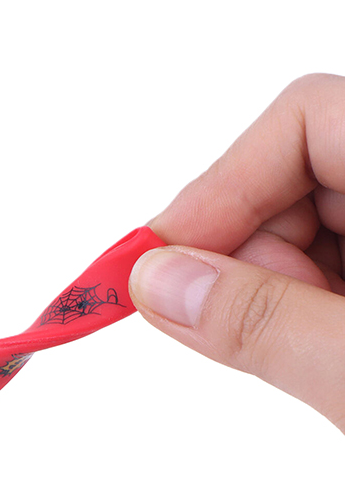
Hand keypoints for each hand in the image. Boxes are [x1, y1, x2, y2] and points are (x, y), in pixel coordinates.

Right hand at [129, 73, 344, 432]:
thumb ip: (263, 323)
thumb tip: (156, 284)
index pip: (306, 120)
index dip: (219, 190)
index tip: (155, 269)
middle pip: (296, 176)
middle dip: (243, 255)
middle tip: (221, 327)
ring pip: (304, 230)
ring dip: (269, 293)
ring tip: (303, 357)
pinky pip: (323, 269)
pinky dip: (295, 312)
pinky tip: (315, 353)